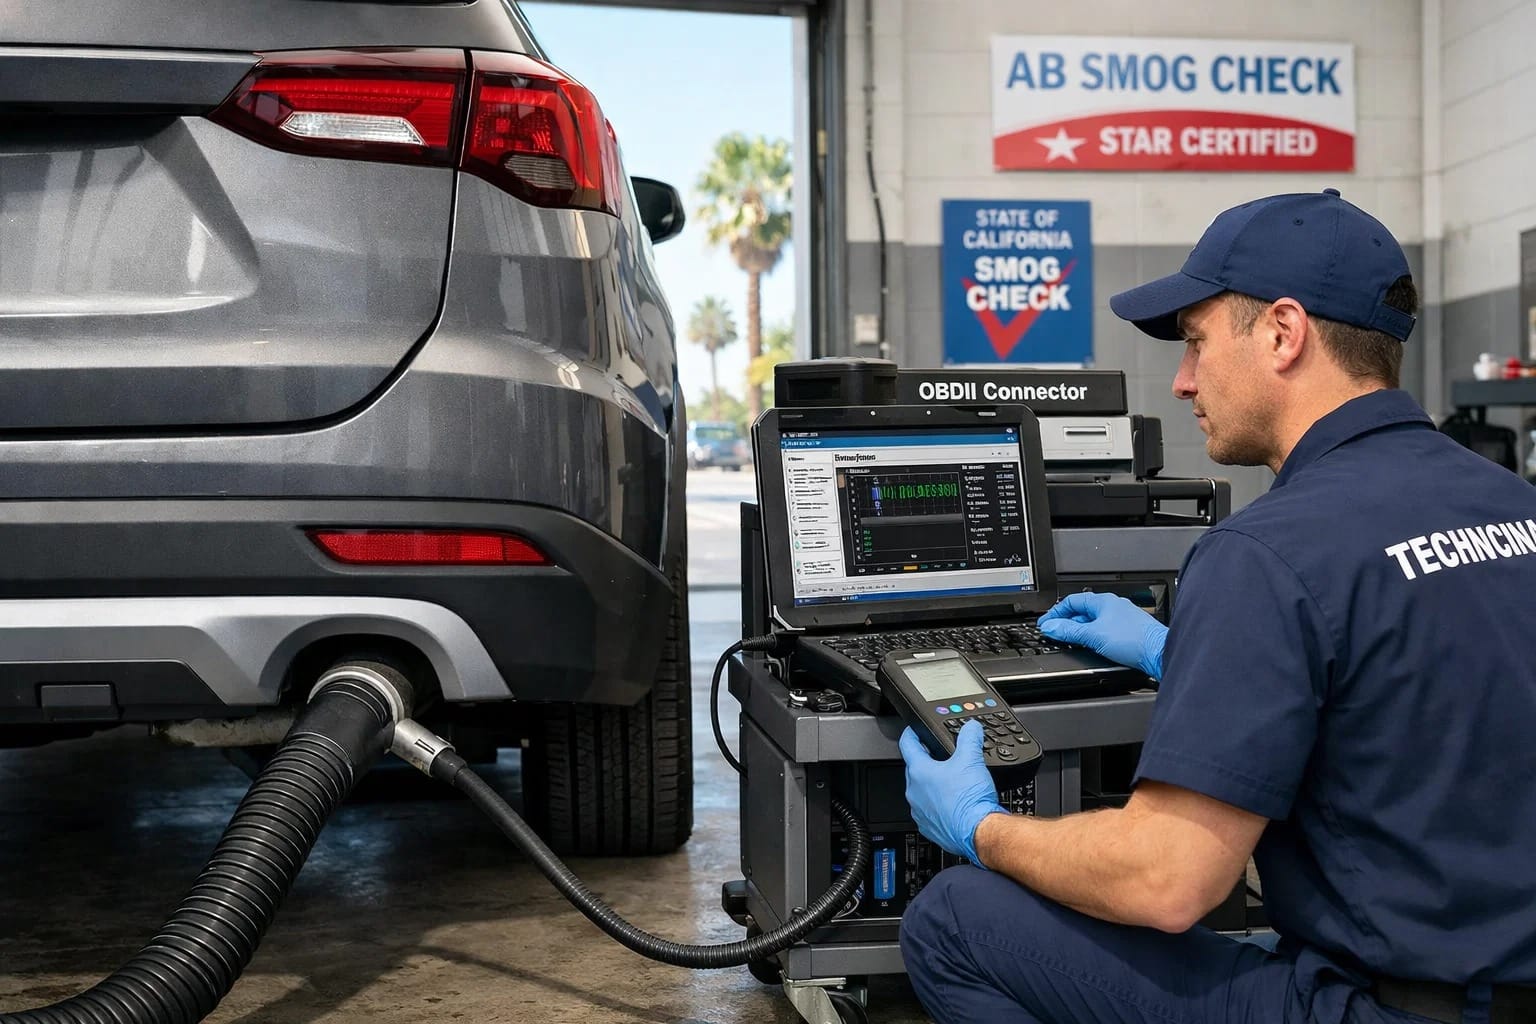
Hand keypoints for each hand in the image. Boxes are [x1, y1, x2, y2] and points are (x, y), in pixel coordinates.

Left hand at [898, 721, 1003, 863]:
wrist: (978, 832)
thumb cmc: (970, 801)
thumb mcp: (972, 760)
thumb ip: (969, 738)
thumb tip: (971, 728)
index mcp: (919, 772)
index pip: (907, 745)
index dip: (911, 734)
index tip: (912, 731)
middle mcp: (914, 793)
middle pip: (914, 769)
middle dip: (925, 761)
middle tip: (937, 756)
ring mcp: (920, 812)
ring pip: (921, 792)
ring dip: (931, 786)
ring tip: (949, 782)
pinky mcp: (929, 828)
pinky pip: (928, 812)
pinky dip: (937, 806)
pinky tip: (952, 804)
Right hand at [1037, 592, 1166, 680]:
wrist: (1160, 653)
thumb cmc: (1134, 640)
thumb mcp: (1094, 635)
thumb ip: (1070, 631)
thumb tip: (1051, 627)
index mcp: (1104, 601)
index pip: (1072, 601)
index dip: (1056, 612)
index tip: (1046, 624)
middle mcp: (1113, 606)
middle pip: (1082, 611)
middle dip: (1066, 622)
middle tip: (1055, 633)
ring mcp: (1121, 619)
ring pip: (1093, 622)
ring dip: (1079, 630)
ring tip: (1070, 641)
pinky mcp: (1128, 632)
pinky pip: (1103, 630)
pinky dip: (1092, 636)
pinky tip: (1091, 646)